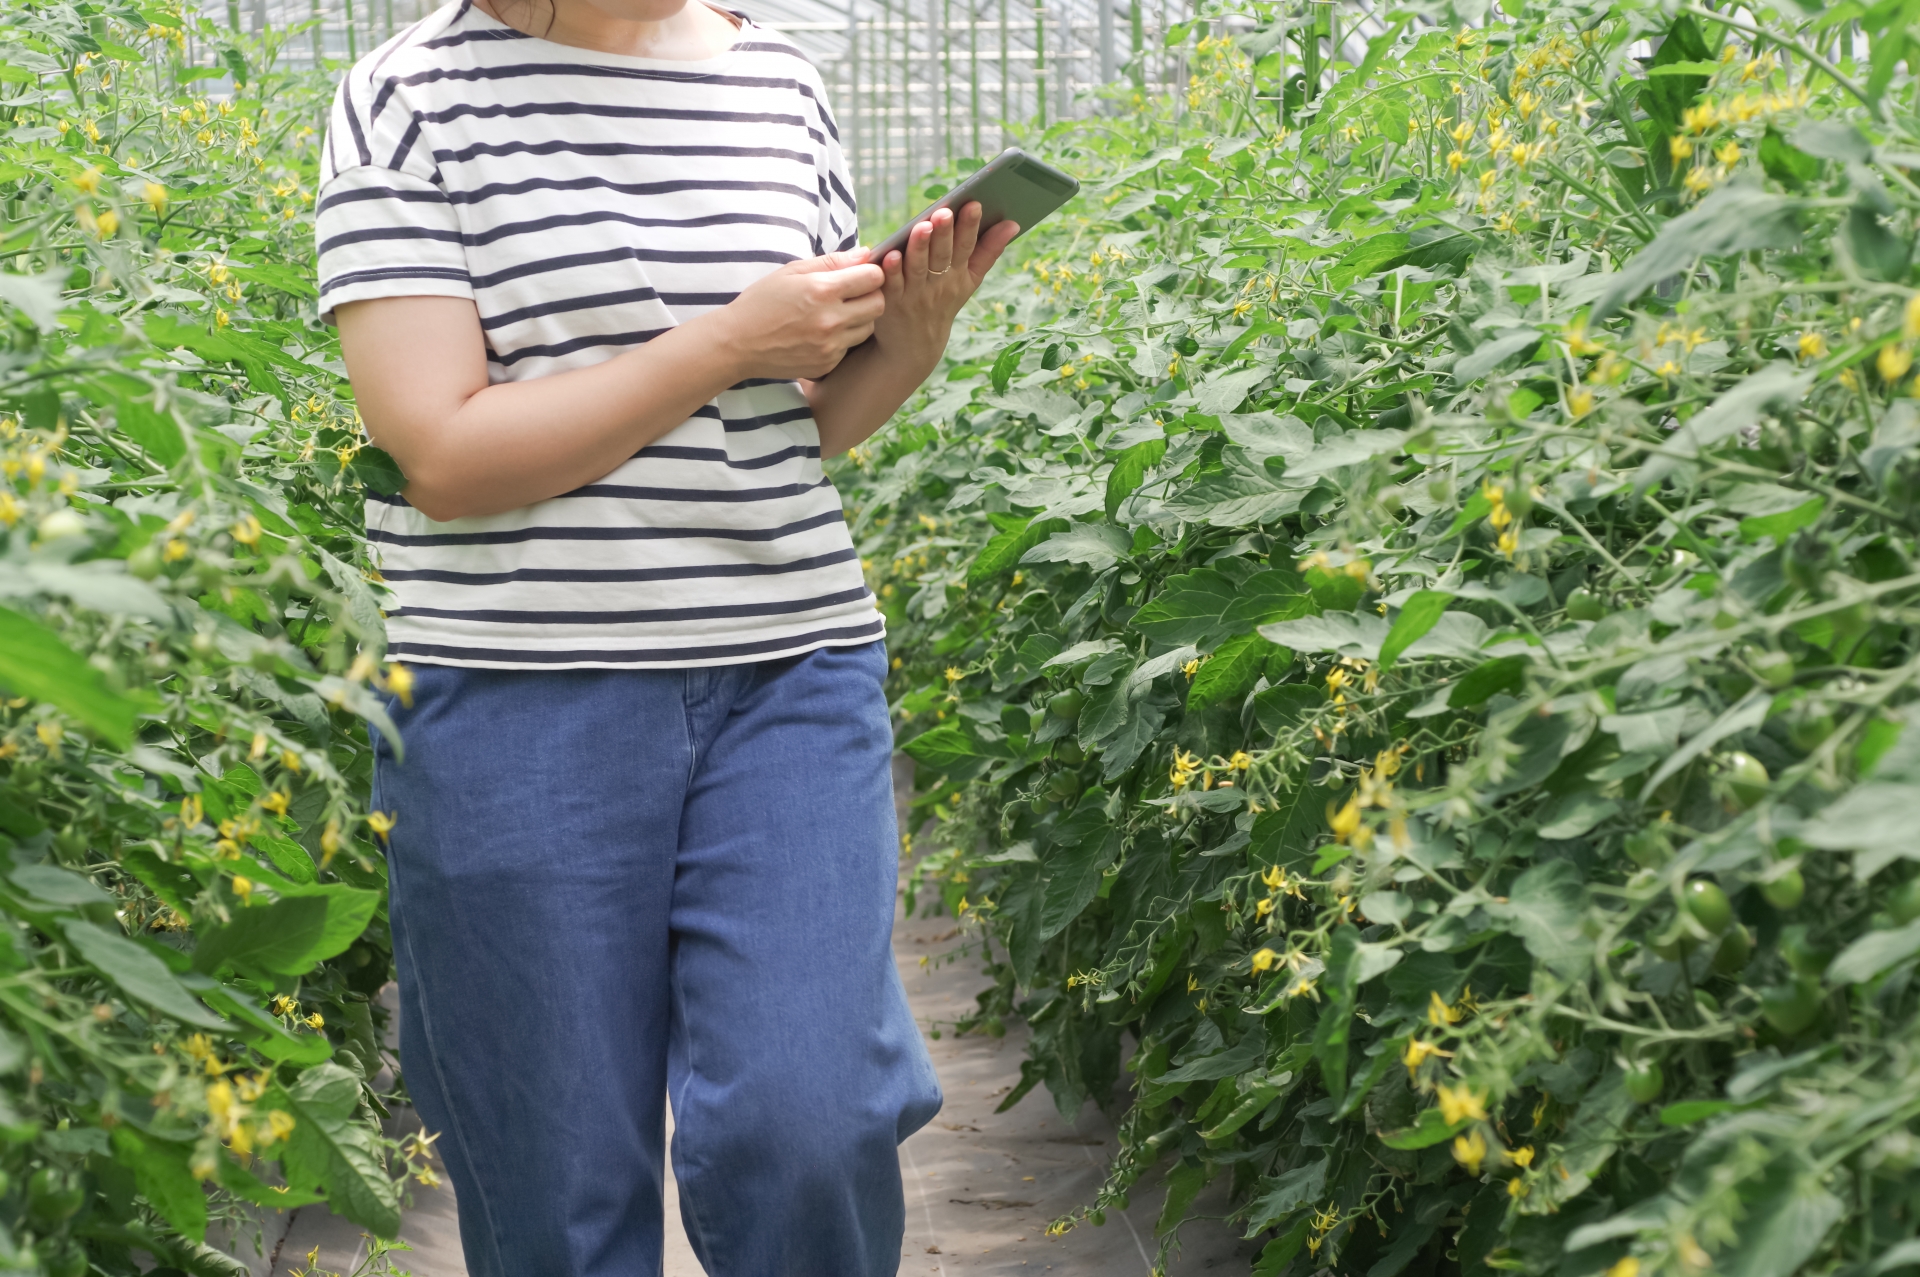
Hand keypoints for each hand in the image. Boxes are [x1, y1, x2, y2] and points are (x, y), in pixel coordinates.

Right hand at [710, 249, 885, 380]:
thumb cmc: (763, 301)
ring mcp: (830, 346)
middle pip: (878, 305)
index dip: (871, 273)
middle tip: (853, 294)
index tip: (862, 274)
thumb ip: (832, 262)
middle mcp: (830, 320)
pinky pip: (850, 347)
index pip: (873, 278)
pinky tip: (821, 332)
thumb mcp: (792, 271)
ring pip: (868, 328)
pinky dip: (842, 338)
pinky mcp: (827, 363)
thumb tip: (866, 254)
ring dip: (859, 318)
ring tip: (835, 313)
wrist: (738, 343)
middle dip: (870, 295)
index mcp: (822, 290)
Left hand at [871, 202, 1019, 369]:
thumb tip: (1013, 223)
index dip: (970, 227)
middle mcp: (938, 284)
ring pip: (918, 267)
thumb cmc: (943, 300)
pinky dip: (892, 270)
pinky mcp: (890, 300)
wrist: (915, 345)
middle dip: (945, 233)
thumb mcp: (970, 280)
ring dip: (920, 247)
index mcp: (959, 275)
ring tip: (922, 226)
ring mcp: (914, 292)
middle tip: (945, 212)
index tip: (974, 204)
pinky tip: (892, 254)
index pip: (967, 247)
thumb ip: (989, 251)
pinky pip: (892, 283)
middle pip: (942, 255)